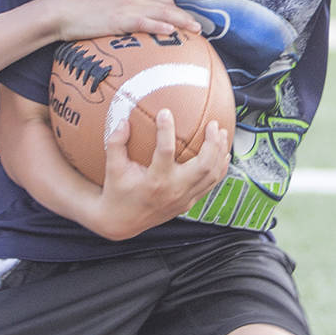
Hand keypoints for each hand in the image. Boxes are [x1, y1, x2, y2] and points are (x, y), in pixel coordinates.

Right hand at [48, 0, 200, 40]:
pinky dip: (159, 24)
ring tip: (196, 31)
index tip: (191, 22)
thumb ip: (120, 18)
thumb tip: (130, 34)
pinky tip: (171, 31)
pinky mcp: (119, 18)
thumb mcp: (105, 13)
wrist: (62, 10)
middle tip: (202, 29)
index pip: (161, 0)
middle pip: (168, 5)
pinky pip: (144, 21)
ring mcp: (127, 6)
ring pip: (162, 11)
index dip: (178, 11)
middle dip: (186, 16)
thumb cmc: (80, 14)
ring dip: (182, 20)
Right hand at [92, 110, 228, 239]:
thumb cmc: (117, 192)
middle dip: (212, 143)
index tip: (165, 112)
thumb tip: (124, 121)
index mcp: (154, 181)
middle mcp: (174, 190)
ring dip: (220, 153)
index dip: (166, 129)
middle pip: (204, 166)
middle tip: (213, 124)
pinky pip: (211, 184)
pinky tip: (222, 154)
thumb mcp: (112, 167)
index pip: (165, 151)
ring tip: (222, 134)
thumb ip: (116, 143)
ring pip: (213, 175)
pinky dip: (220, 168)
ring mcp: (184, 198)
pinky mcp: (188, 203)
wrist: (122, 222)